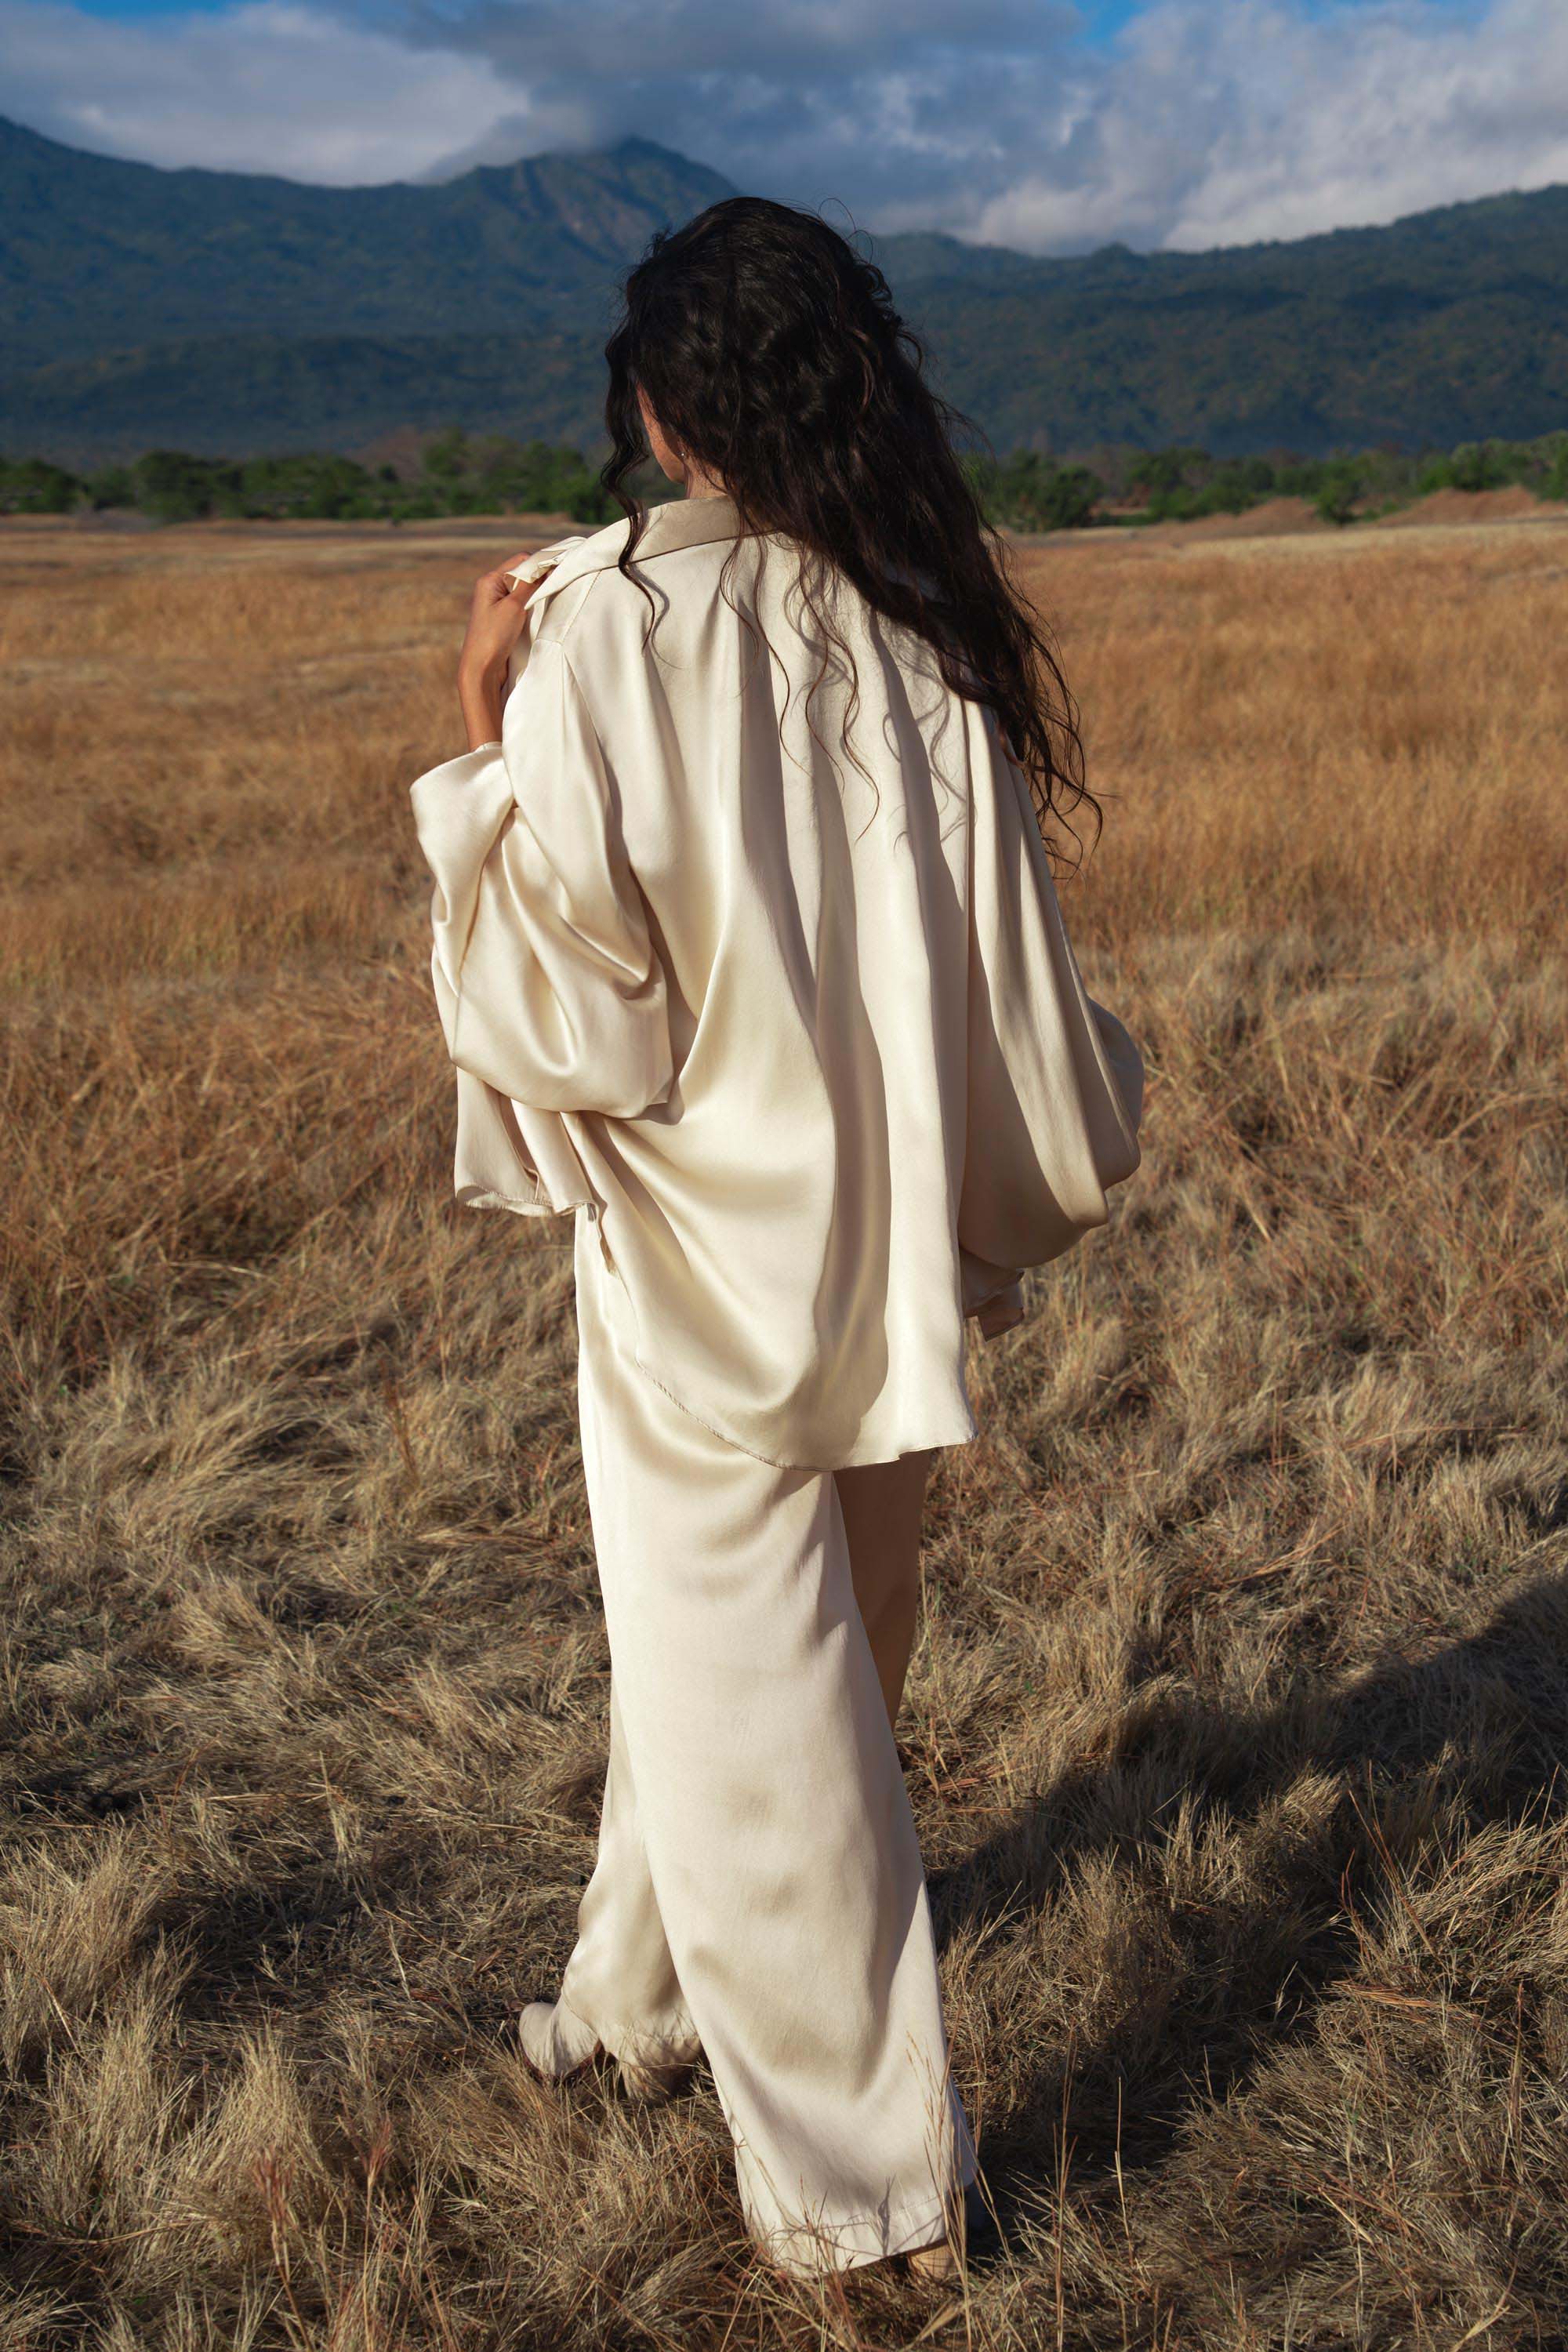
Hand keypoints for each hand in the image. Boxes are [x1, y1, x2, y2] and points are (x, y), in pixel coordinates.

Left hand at [456, 555, 548, 749]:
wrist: (481, 669)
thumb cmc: (493, 637)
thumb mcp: (514, 606)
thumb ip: (529, 585)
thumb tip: (545, 567)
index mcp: (489, 581)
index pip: (521, 561)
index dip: (541, 562)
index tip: (560, 568)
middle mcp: (492, 589)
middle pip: (522, 573)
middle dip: (540, 576)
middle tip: (559, 581)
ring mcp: (497, 604)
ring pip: (523, 588)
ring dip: (537, 591)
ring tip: (552, 594)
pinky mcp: (503, 618)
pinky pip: (522, 603)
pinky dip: (533, 603)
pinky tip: (542, 607)